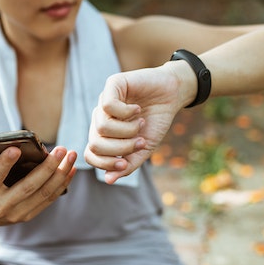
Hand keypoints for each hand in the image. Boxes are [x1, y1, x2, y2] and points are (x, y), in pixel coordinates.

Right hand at [0, 146, 76, 225]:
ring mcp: (17, 214)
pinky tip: (70, 169)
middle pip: (27, 187)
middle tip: (60, 149)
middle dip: (46, 168)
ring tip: (70, 156)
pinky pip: (48, 199)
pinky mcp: (28, 215)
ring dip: (60, 174)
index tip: (16, 148)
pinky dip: (61, 184)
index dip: (4, 164)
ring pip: (43, 193)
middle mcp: (1, 208)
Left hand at [84, 63, 190, 183]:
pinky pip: (108, 106)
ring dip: (127, 131)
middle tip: (139, 141)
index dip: (106, 163)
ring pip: (102, 127)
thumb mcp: (143, 149)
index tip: (125, 162)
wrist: (173, 95)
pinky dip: (126, 113)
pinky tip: (138, 109)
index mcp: (104, 135)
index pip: (91, 155)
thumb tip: (109, 180)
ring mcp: (103, 101)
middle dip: (121, 148)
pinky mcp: (112, 85)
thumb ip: (128, 165)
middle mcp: (100, 118)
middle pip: (95, 143)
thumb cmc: (156, 122)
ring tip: (141, 123)